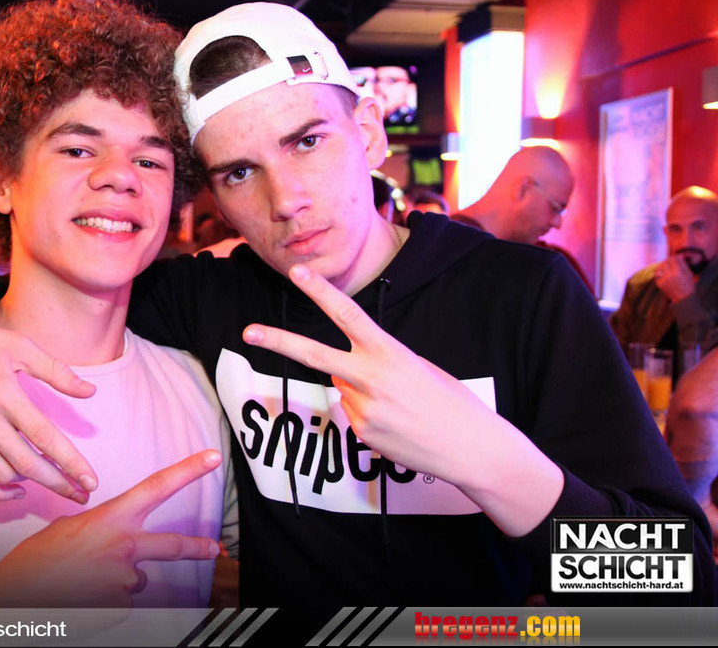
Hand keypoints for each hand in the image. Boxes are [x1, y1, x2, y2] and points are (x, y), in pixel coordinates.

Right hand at [0, 298, 97, 501]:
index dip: (70, 462)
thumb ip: (56, 371)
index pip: (44, 436)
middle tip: (83, 495)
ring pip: (2, 474)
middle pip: (27, 463)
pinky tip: (17, 489)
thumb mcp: (19, 346)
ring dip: (32, 483)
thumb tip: (90, 391)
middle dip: (59, 483)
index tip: (91, 481)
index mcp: (4, 394)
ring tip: (54, 480)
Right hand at [0, 450, 222, 607]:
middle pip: (172, 545)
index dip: (188, 471)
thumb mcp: (69, 528)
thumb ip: (102, 528)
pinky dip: (106, 601)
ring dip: (117, 581)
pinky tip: (84, 596)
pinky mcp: (119, 606)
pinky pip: (122, 603)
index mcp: (111, 518)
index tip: (212, 458)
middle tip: (215, 548)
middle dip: (197, 547)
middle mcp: (124, 546)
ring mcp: (124, 579)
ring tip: (85, 581)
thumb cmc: (37, 559)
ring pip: (136, 581)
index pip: (157, 486)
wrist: (15, 594)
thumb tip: (116, 539)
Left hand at [242, 264, 561, 535]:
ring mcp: (362, 409)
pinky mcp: (361, 434)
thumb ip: (377, 364)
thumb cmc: (450, 402)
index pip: (349, 314)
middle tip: (248, 332)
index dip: (321, 292)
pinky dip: (370, 416)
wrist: (472, 449)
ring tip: (400, 407)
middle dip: (278, 341)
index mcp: (390, 353)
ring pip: (342, 390)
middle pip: (314, 354)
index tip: (298, 272)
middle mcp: (370, 379)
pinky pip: (353, 416)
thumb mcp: (418, 368)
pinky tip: (398, 426)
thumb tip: (341, 374)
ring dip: (361, 393)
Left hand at [654, 255, 695, 301]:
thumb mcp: (689, 274)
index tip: (676, 258)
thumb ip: (683, 264)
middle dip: (668, 261)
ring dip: (663, 266)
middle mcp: (670, 275)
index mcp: (678, 272)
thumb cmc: (688, 285)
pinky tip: (664, 273)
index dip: (675, 257)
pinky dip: (660, 272)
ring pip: (659, 267)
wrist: (683, 298)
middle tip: (671, 262)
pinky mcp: (659, 284)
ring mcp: (663, 280)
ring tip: (667, 267)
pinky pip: (657, 274)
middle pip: (665, 262)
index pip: (673, 259)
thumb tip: (679, 256)